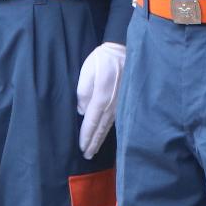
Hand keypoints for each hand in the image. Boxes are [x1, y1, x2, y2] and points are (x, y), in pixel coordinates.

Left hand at [75, 41, 125, 158]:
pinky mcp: (124, 101)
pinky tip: (106, 134)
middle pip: (101, 129)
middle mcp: (112, 105)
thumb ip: (83, 92)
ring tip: (94, 149)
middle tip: (87, 155)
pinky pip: (115, 120)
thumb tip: (82, 111)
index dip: (86, 137)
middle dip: (93, 143)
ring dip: (101, 139)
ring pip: (109, 126)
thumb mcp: (87, 72)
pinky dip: (109, 130)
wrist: (122, 50)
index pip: (91, 123)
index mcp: (101, 98)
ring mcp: (120, 104)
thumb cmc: (102, 60)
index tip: (82, 148)